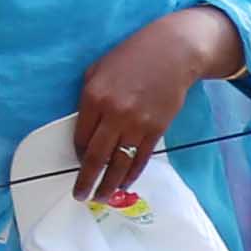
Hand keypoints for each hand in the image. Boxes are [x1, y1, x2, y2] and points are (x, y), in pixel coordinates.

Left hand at [68, 7, 237, 199]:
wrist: (173, 52)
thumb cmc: (133, 56)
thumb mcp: (99, 69)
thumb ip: (88, 98)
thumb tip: (85, 129)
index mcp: (94, 97)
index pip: (80, 137)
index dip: (77, 155)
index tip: (78, 164)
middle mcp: (113, 114)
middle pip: (95, 157)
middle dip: (86, 181)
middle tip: (80, 195)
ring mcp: (136, 124)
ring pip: (118, 164)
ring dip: (108, 185)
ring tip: (101, 197)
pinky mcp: (156, 130)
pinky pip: (140, 159)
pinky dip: (131, 175)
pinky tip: (124, 184)